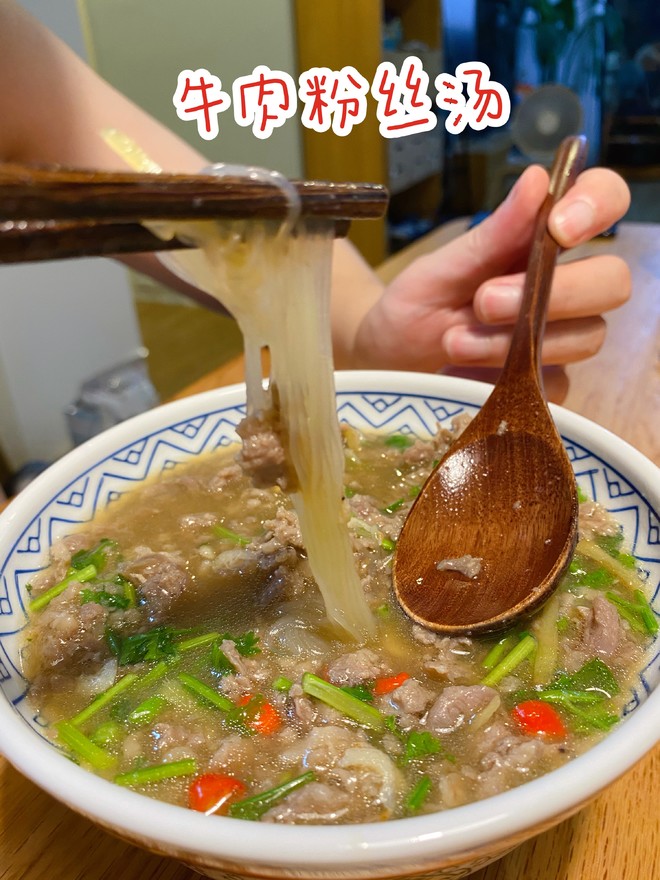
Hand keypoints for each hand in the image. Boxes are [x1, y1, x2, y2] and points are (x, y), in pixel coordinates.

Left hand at [353, 165, 630, 400]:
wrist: (390, 367)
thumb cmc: (415, 308)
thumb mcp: (440, 268)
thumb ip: (491, 234)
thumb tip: (537, 180)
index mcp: (541, 239)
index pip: (603, 201)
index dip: (596, 206)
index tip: (558, 227)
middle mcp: (564, 284)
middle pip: (612, 281)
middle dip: (556, 292)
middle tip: (484, 301)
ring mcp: (562, 336)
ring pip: (587, 336)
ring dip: (516, 340)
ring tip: (455, 342)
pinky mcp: (549, 383)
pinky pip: (556, 383)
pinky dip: (508, 377)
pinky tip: (464, 373)